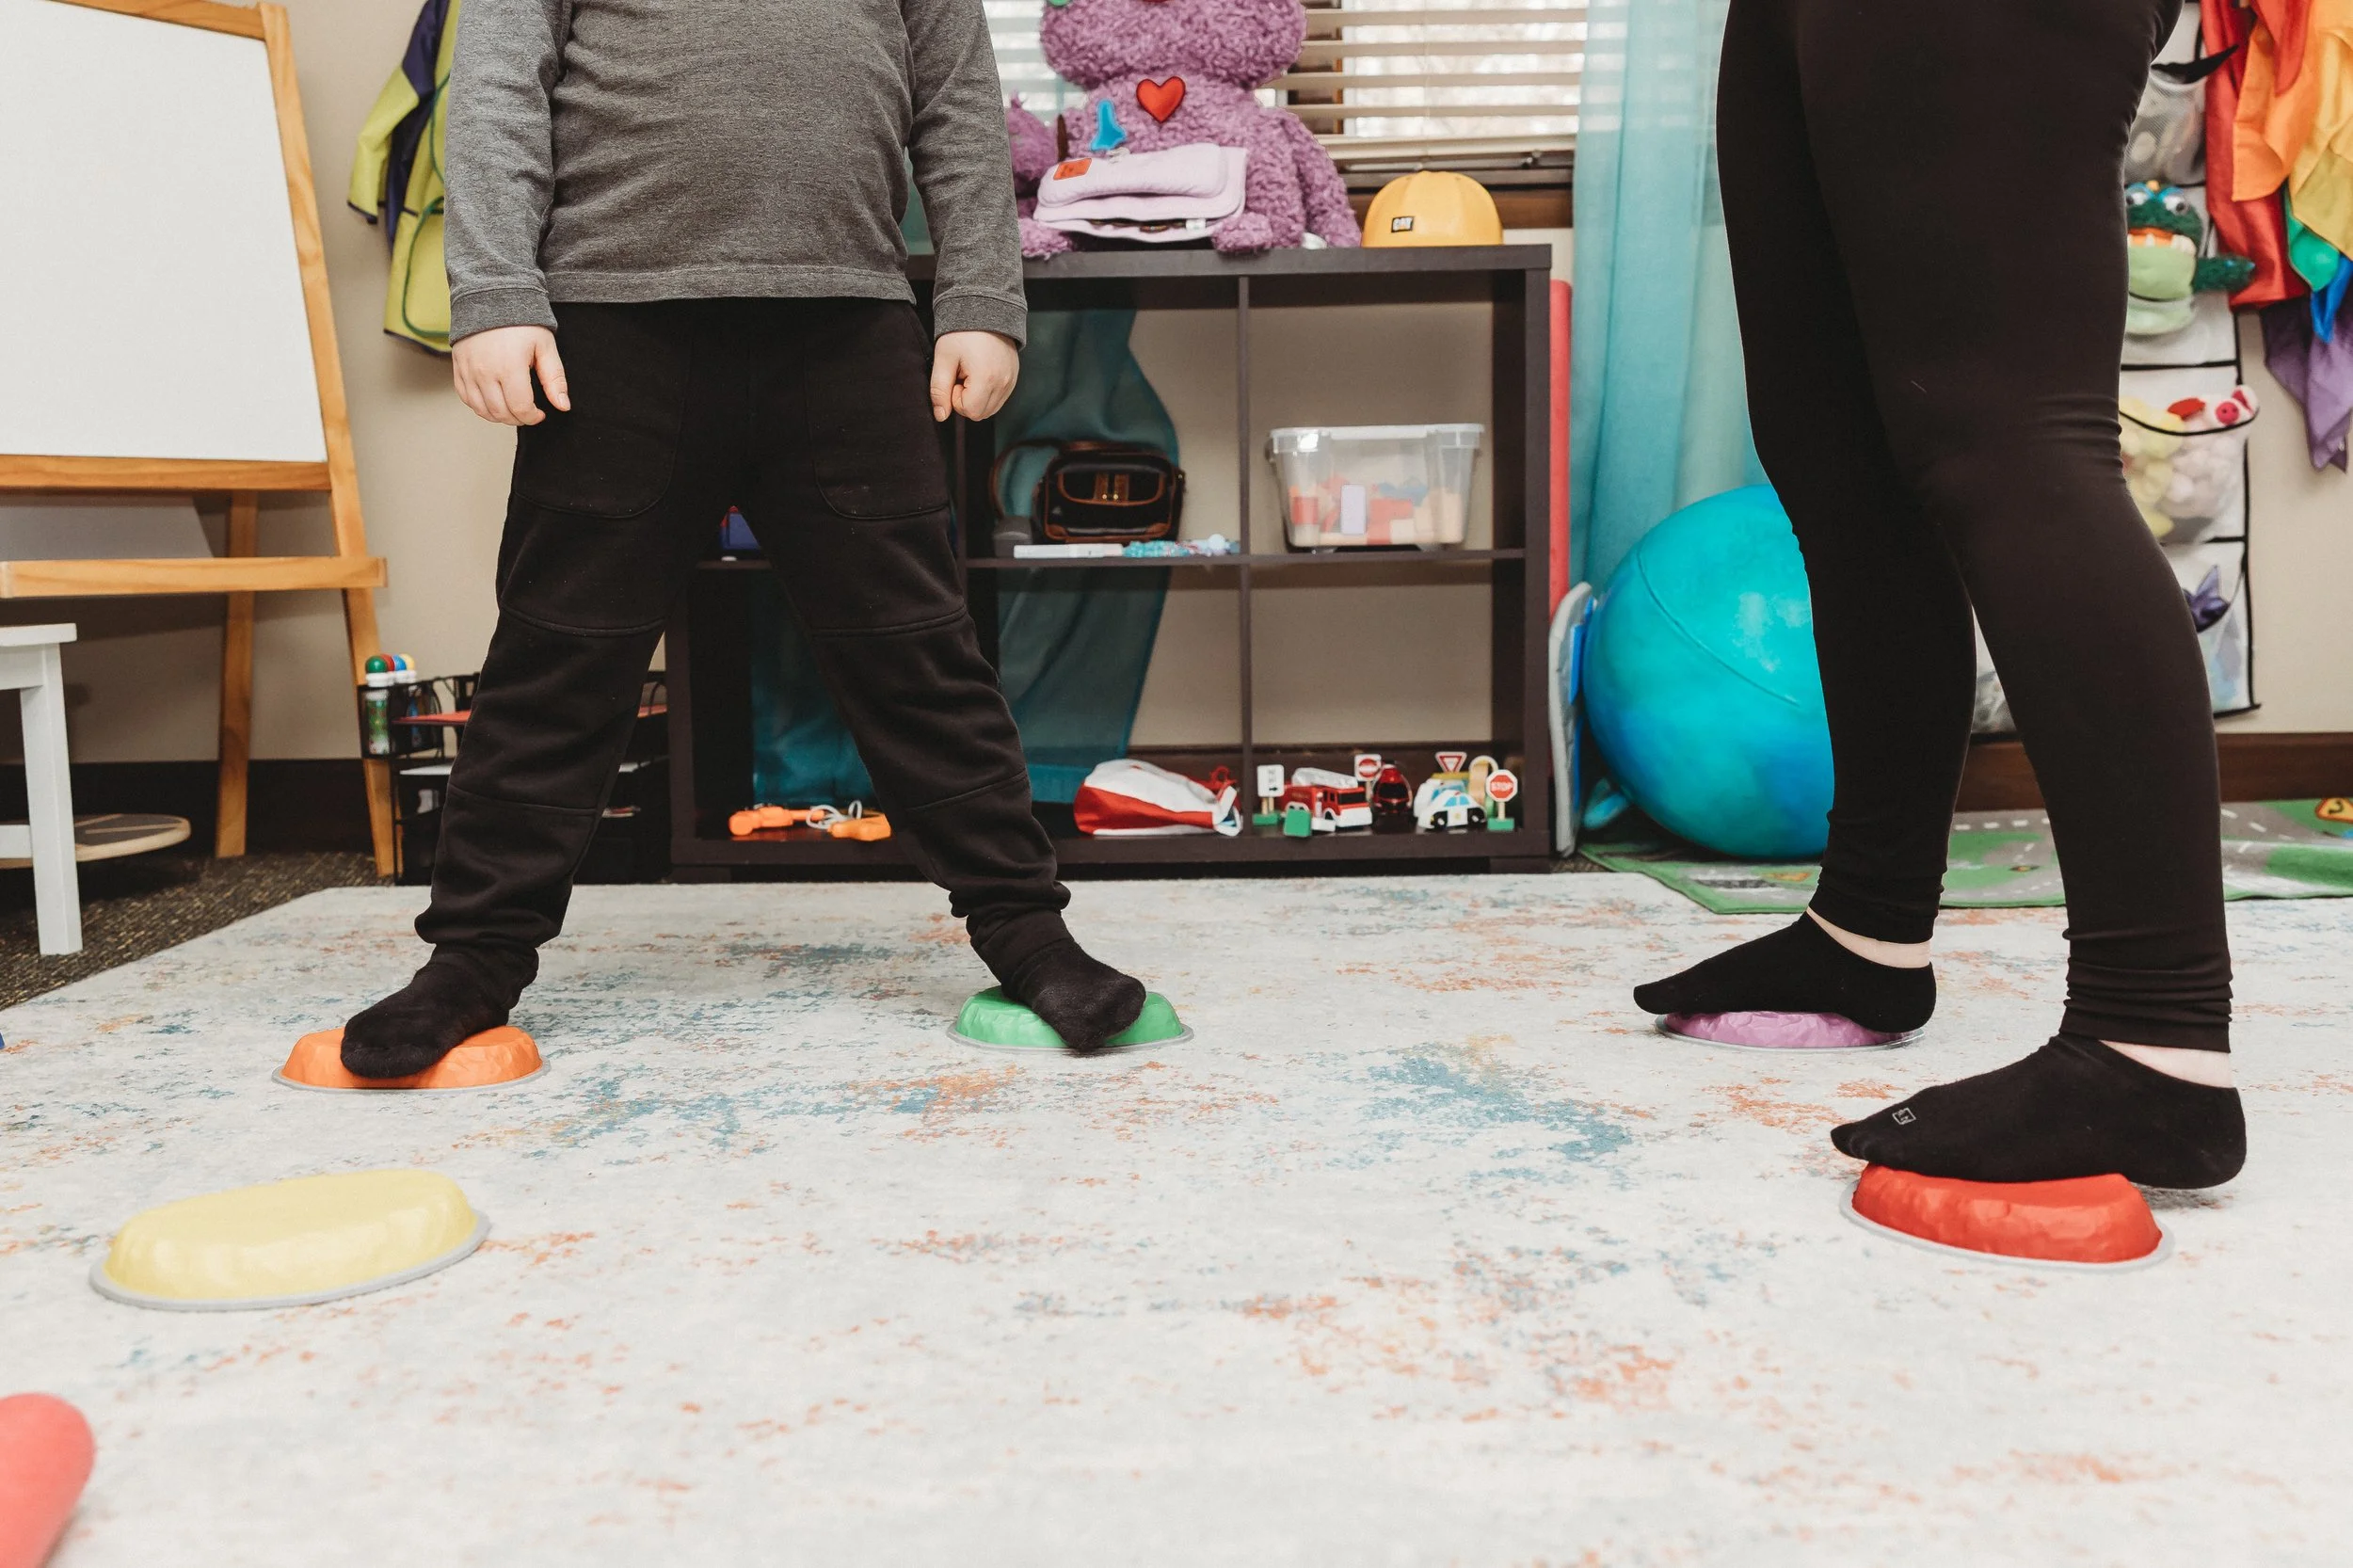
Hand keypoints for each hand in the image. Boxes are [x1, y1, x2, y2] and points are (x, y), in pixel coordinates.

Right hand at [452, 325, 569, 425]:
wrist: (490, 299)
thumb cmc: (521, 323)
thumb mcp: (545, 347)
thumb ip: (555, 379)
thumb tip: (563, 406)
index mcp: (509, 366)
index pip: (520, 407)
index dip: (532, 417)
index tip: (540, 413)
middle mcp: (485, 371)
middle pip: (501, 412)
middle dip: (518, 419)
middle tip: (528, 411)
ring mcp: (468, 370)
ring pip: (482, 410)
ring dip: (500, 416)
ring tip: (513, 408)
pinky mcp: (458, 368)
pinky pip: (466, 398)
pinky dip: (480, 407)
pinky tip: (494, 401)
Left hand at [930, 330, 1019, 422]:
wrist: (986, 310)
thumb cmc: (962, 333)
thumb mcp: (944, 358)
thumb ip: (939, 389)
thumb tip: (940, 416)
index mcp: (986, 379)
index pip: (969, 411)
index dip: (956, 398)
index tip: (955, 377)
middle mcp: (1003, 383)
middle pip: (981, 414)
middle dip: (967, 400)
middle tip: (962, 376)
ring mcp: (1011, 381)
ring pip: (990, 409)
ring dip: (977, 398)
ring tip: (971, 374)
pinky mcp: (1014, 378)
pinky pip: (999, 398)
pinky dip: (987, 393)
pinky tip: (981, 373)